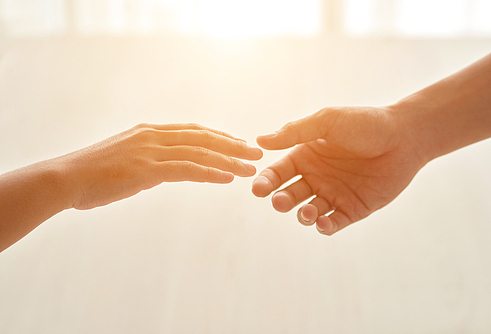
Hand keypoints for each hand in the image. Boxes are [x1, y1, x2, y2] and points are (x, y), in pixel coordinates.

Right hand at [57, 123, 262, 209]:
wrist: (65, 179)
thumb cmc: (92, 174)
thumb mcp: (124, 159)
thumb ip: (147, 161)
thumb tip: (163, 170)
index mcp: (149, 132)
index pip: (193, 130)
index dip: (219, 136)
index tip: (238, 142)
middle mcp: (153, 136)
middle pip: (203, 137)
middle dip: (232, 144)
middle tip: (256, 151)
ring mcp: (150, 150)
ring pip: (200, 152)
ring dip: (229, 160)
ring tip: (251, 167)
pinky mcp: (147, 169)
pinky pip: (187, 169)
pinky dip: (211, 173)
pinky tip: (228, 178)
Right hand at [252, 106, 425, 235]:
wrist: (406, 136)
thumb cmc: (365, 124)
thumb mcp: (327, 121)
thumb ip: (296, 131)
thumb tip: (261, 141)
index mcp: (306, 156)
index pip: (278, 172)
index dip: (266, 181)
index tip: (258, 189)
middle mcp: (316, 177)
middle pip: (289, 194)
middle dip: (281, 200)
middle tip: (280, 201)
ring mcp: (334, 194)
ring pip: (309, 211)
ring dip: (303, 215)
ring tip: (307, 212)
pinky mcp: (353, 209)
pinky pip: (333, 222)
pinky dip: (325, 226)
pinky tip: (322, 223)